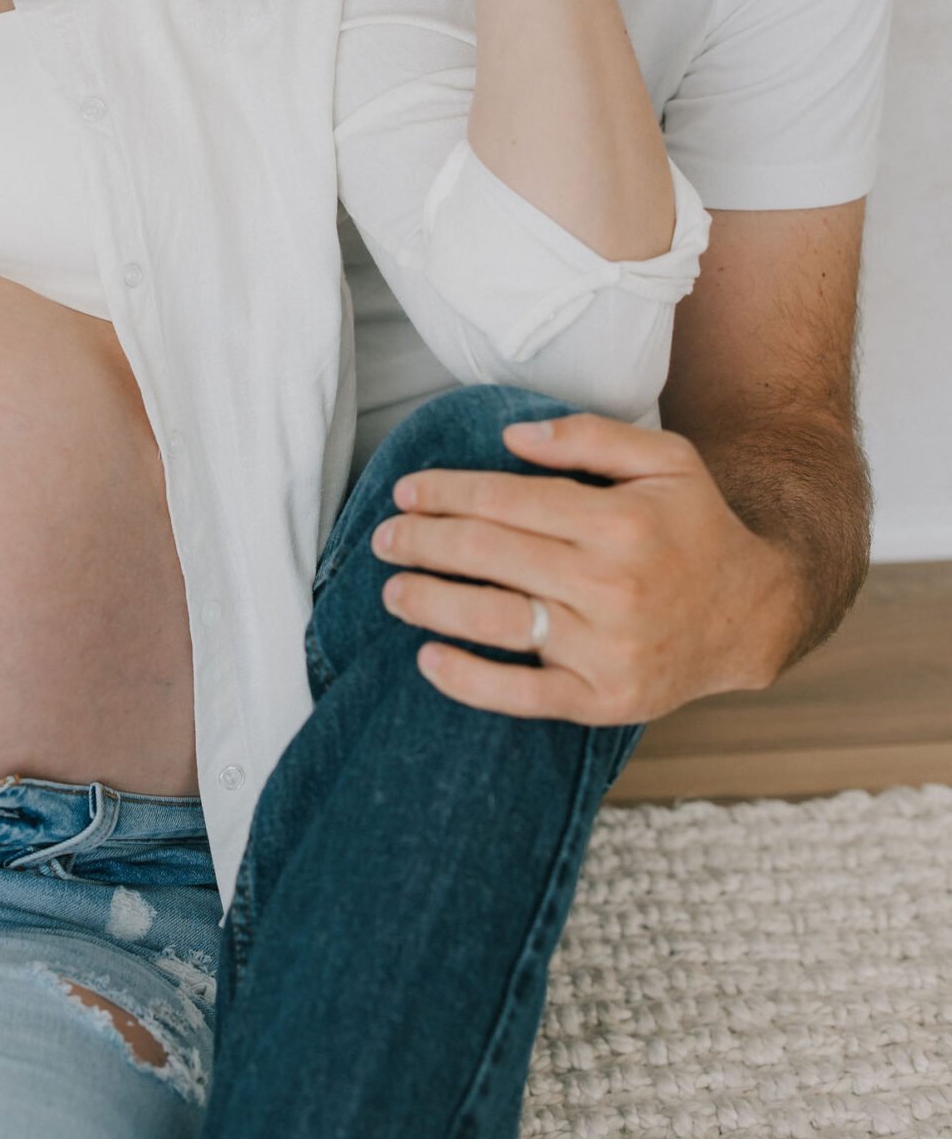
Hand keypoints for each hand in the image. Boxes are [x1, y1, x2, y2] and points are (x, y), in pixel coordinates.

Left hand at [371, 412, 802, 723]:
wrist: (753, 614)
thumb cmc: (696, 527)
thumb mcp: (665, 459)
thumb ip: (590, 436)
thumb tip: (512, 437)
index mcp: (619, 522)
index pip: (506, 502)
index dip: (445, 494)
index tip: (406, 492)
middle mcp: (610, 586)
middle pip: (489, 556)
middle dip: (423, 542)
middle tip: (384, 537)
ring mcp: (606, 649)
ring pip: (496, 621)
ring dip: (430, 603)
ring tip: (393, 590)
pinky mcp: (604, 701)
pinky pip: (522, 695)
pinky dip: (469, 680)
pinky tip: (429, 658)